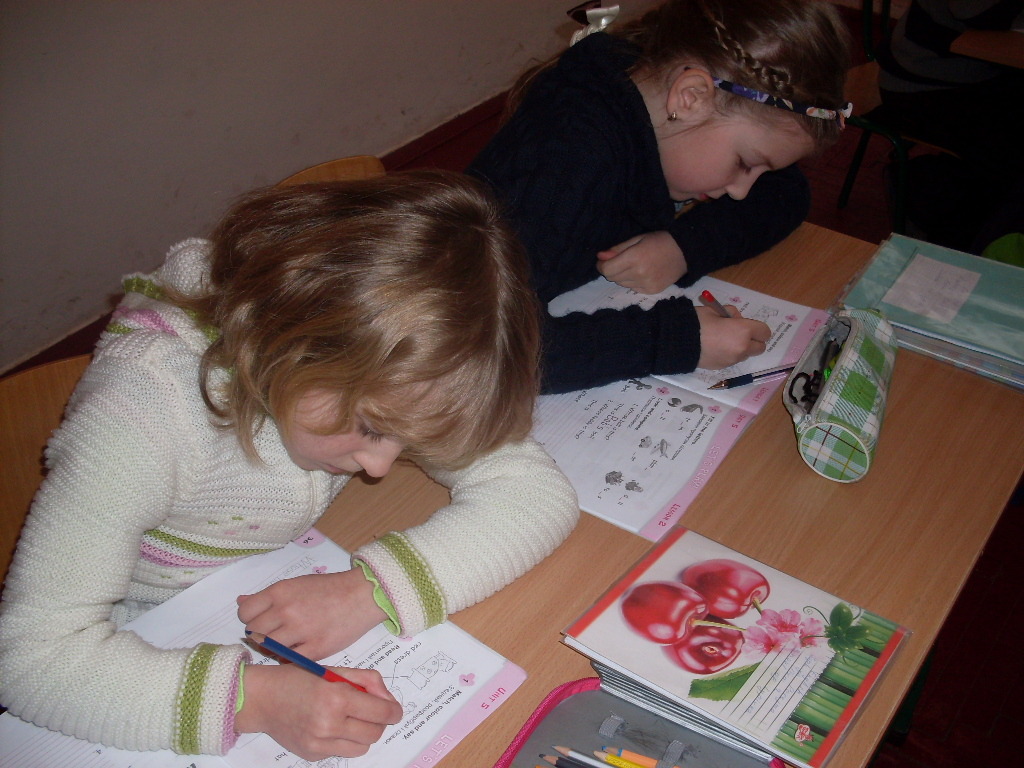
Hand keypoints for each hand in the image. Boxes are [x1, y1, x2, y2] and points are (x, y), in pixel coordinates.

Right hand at [236, 662, 402, 760]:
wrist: (262, 699)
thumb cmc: (298, 678)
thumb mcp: (335, 670)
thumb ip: (367, 681)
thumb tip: (387, 699)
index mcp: (336, 698)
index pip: (381, 713)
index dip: (393, 711)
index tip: (394, 709)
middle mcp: (328, 725)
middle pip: (375, 733)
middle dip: (379, 722)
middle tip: (371, 710)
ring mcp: (319, 744)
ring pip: (362, 747)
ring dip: (363, 733)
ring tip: (351, 718)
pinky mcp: (312, 755)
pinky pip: (341, 752)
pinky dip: (344, 740)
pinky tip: (331, 725)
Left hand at [237, 569, 386, 660]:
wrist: (363, 595)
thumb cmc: (331, 588)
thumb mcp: (296, 584)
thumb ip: (269, 596)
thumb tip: (241, 602)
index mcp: (280, 591)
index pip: (246, 613)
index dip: (250, 619)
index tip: (261, 621)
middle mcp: (286, 610)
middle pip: (255, 633)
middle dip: (260, 635)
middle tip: (274, 634)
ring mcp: (300, 631)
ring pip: (269, 648)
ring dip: (273, 648)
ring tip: (286, 643)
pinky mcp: (315, 649)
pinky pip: (288, 661)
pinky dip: (289, 659)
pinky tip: (298, 651)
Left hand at [596, 231, 686, 293]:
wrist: (685, 252)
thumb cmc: (660, 241)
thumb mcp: (637, 239)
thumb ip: (618, 249)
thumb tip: (600, 256)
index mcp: (634, 258)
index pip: (607, 269)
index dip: (601, 265)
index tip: (603, 260)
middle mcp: (639, 273)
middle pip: (613, 278)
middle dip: (611, 270)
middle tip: (618, 261)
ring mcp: (646, 284)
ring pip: (622, 284)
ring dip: (621, 276)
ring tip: (633, 265)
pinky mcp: (652, 291)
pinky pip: (633, 288)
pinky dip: (632, 281)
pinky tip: (642, 272)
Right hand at [695, 306, 770, 369]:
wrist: (677, 342)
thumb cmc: (697, 321)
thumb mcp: (715, 310)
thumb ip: (731, 313)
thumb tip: (736, 320)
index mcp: (743, 331)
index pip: (765, 332)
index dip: (758, 328)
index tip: (747, 325)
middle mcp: (743, 348)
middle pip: (760, 348)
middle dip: (753, 341)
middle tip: (739, 334)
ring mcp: (733, 360)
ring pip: (746, 355)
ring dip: (741, 348)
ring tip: (723, 341)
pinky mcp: (722, 367)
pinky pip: (733, 360)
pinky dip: (729, 355)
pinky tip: (715, 348)